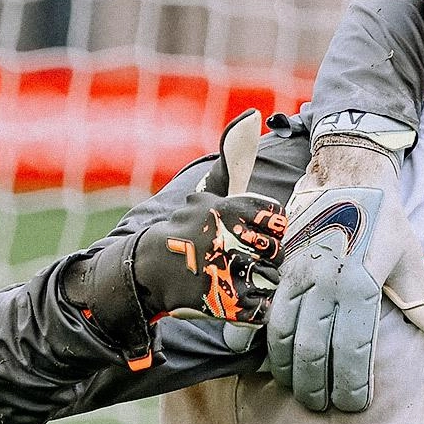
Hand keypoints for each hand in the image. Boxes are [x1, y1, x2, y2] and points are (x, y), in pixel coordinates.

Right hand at [60, 110, 287, 367]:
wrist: (145, 267)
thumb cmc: (188, 227)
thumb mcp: (209, 192)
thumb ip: (233, 160)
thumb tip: (251, 116)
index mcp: (227, 206)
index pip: (277, 217)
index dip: (273, 229)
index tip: (260, 234)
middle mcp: (222, 234)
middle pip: (278, 249)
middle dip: (273, 257)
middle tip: (258, 261)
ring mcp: (217, 267)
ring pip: (270, 277)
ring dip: (268, 281)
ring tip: (253, 279)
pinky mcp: (213, 298)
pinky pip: (258, 306)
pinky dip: (261, 307)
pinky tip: (252, 301)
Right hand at [265, 143, 423, 411]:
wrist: (347, 176)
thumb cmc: (383, 221)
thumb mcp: (411, 259)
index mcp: (361, 281)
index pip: (353, 345)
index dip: (350, 381)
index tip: (354, 405)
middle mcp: (326, 280)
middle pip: (314, 347)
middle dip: (316, 384)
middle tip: (323, 407)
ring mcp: (299, 274)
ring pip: (286, 334)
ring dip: (289, 371)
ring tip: (300, 394)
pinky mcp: (281, 269)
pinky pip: (268, 314)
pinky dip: (266, 344)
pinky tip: (269, 366)